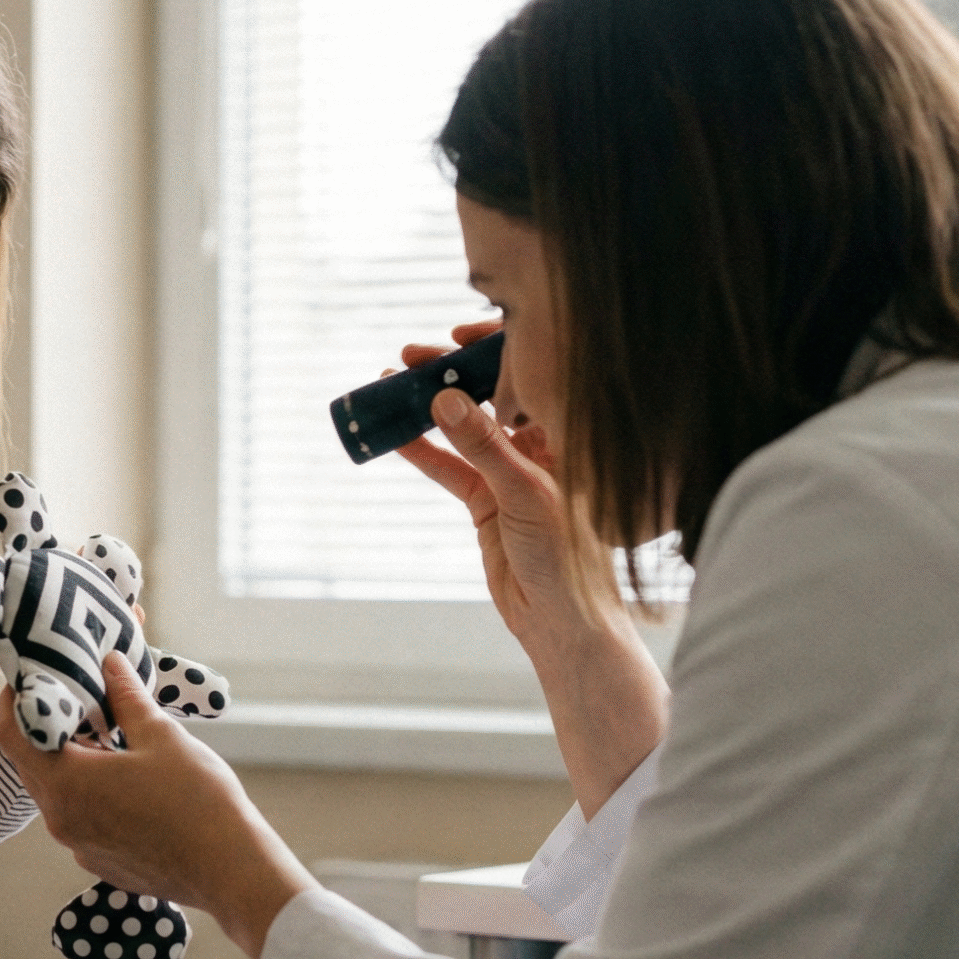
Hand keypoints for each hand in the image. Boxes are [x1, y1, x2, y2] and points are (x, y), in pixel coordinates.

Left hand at [1, 654, 316, 958]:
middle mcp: (61, 820)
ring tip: (100, 737)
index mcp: (66, 783)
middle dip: (42, 732)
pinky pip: (80, 820)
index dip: (12, 705)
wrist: (229, 869)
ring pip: (57, 794)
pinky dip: (88, 795)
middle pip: (31, 766)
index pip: (13, 737)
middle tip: (67, 701)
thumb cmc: (197, 800)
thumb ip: (126, 698)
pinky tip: (122, 780)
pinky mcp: (101, 863)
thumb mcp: (161, 736)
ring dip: (68, 764)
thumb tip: (110, 663)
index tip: (23, 683)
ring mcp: (79, 847)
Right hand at [389, 323, 668, 814]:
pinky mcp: (487, 501)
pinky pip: (449, 467)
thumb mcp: (524, 493)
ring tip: (390, 386)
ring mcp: (511, 472)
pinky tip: (394, 433)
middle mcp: (542, 447)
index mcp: (567, 434)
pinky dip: (421, 450)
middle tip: (411, 356)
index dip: (493, 352)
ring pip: (463, 430)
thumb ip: (483, 446)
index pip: (529, 378)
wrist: (563, 620)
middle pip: (489, 398)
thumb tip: (444, 400)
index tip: (455, 337)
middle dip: (450, 376)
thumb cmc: (568, 557)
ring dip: (427, 410)